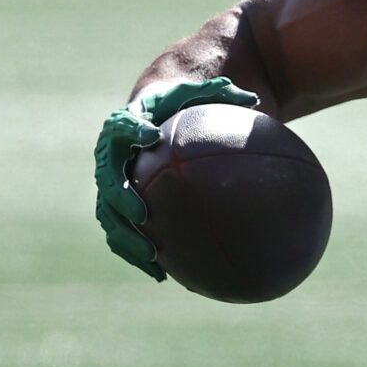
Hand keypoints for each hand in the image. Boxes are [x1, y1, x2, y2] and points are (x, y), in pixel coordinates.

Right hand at [92, 76, 258, 279]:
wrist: (157, 114)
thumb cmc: (184, 102)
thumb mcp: (204, 92)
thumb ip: (225, 94)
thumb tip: (258, 101)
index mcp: (127, 124)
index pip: (121, 126)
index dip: (131, 132)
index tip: (148, 137)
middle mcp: (112, 155)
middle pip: (107, 179)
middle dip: (122, 198)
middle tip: (143, 214)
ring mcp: (112, 183)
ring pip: (110, 215)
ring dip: (127, 237)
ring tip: (151, 255)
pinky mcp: (120, 205)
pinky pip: (123, 234)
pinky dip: (138, 254)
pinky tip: (163, 274)